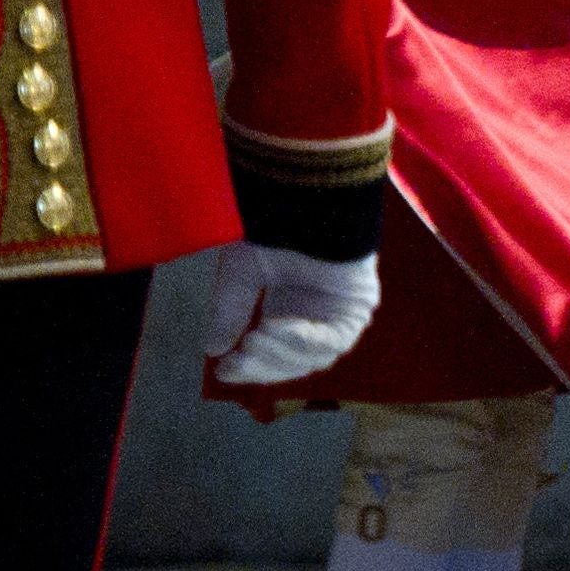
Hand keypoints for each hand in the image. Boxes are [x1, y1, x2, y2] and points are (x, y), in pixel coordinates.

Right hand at [205, 242, 381, 385]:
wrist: (307, 199)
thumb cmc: (276, 226)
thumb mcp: (243, 273)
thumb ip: (231, 312)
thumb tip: (212, 350)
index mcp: (291, 308)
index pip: (275, 354)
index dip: (250, 368)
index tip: (223, 371)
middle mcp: (317, 315)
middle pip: (295, 362)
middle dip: (262, 365)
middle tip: (234, 362)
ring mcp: (339, 314)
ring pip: (315, 357)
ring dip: (280, 352)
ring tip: (253, 337)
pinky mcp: (357, 307)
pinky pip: (334, 338)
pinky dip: (305, 338)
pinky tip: (278, 326)